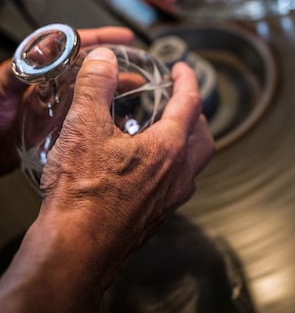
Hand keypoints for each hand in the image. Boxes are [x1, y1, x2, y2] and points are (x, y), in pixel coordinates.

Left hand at [0, 26, 133, 175]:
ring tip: (136, 95)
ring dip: (114, 94)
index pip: (74, 46)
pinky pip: (86, 124)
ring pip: (92, 97)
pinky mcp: (56, 131)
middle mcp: (50, 87)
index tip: (123, 38)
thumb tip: (43, 50)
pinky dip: (104, 123)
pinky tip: (118, 126)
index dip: (100, 40)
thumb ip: (19, 69)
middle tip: (138, 70)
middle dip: (116, 68)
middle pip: (90, 72)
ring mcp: (55, 108)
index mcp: (37, 69)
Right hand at [40, 47, 214, 276]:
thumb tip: (104, 61)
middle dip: (194, 115)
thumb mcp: (84, 127)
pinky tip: (138, 169)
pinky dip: (166, 168)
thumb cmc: (83, 197)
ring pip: (190, 165)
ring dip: (182, 144)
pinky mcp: (153, 219)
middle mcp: (176, 176)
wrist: (74, 252)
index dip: (187, 79)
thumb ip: (96, 86)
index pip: (190, 103)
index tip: (182, 69)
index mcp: (168, 149)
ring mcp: (167, 201)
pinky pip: (172, 186)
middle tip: (178, 103)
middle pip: (202, 138)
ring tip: (159, 134)